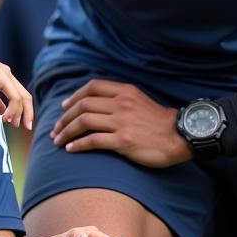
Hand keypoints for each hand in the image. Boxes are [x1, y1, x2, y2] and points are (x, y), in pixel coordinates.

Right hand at [0, 49, 33, 129]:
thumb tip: (1, 112)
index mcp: (4, 77)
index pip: (19, 95)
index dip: (22, 109)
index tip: (17, 122)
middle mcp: (9, 75)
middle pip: (25, 97)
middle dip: (28, 113)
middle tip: (26, 127)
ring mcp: (7, 76)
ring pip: (22, 98)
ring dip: (20, 113)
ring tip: (14, 124)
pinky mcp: (4, 79)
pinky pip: (14, 97)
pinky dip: (13, 109)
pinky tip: (6, 117)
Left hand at [50, 79, 189, 167]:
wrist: (180, 137)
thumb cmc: (159, 122)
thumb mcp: (139, 101)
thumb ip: (119, 98)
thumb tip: (96, 102)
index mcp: (125, 92)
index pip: (92, 87)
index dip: (74, 96)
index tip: (64, 107)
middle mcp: (121, 104)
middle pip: (83, 105)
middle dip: (65, 117)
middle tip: (56, 128)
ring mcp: (122, 122)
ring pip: (84, 122)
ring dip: (66, 131)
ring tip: (58, 140)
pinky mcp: (123, 141)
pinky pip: (93, 140)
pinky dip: (78, 144)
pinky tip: (71, 149)